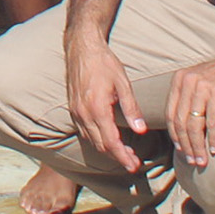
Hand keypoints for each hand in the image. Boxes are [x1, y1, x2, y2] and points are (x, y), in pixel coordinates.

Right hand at [65, 32, 147, 173]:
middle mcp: (84, 113)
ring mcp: (76, 112)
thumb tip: (140, 130)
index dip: (123, 157)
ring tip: (123, 154)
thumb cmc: (104, 62)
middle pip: (101, 145)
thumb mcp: (123, 83)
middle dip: (117, 157)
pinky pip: (84, 131)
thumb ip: (131, 108)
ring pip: (91, 140)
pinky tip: (107, 139)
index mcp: (97, 108)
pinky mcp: (73, 108)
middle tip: (133, 163)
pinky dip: (97, 139)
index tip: (134, 166)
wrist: (82, 47)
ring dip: (107, 150)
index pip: (111, 142)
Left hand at [166, 53, 214, 167]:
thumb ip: (190, 102)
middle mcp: (188, 81)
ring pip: (195, 124)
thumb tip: (183, 132)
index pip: (171, 113)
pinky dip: (213, 138)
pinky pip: (213, 121)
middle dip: (186, 145)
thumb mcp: (201, 86)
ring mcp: (203, 86)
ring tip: (202, 160)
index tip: (180, 150)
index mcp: (180, 80)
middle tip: (192, 161)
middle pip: (181, 121)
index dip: (174, 135)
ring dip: (198, 146)